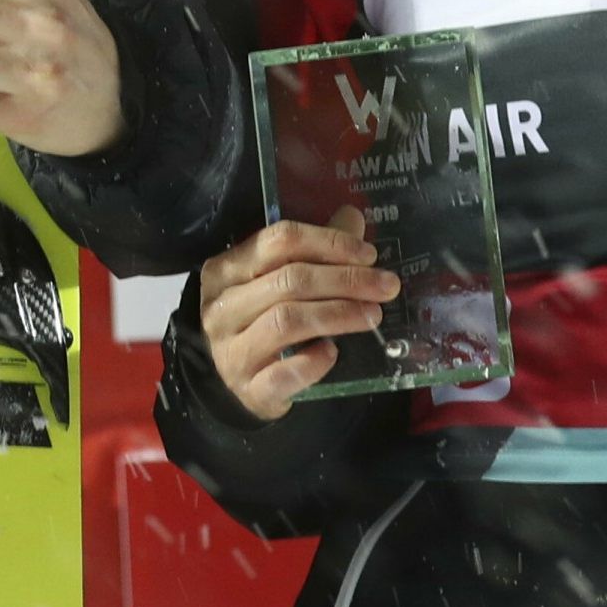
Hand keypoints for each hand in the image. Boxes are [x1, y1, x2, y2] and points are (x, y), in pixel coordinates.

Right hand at [191, 211, 398, 420]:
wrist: (242, 384)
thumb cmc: (263, 322)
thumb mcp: (280, 281)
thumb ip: (315, 251)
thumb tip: (353, 217)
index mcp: (226, 269)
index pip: (278, 241)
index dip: (329, 242)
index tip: (369, 254)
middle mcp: (221, 307)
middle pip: (288, 280)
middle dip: (345, 280)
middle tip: (386, 287)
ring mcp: (230, 350)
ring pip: (286, 321)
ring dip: (337, 315)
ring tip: (372, 316)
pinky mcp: (248, 389)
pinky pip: (283, 373)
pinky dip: (313, 362)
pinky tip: (333, 354)